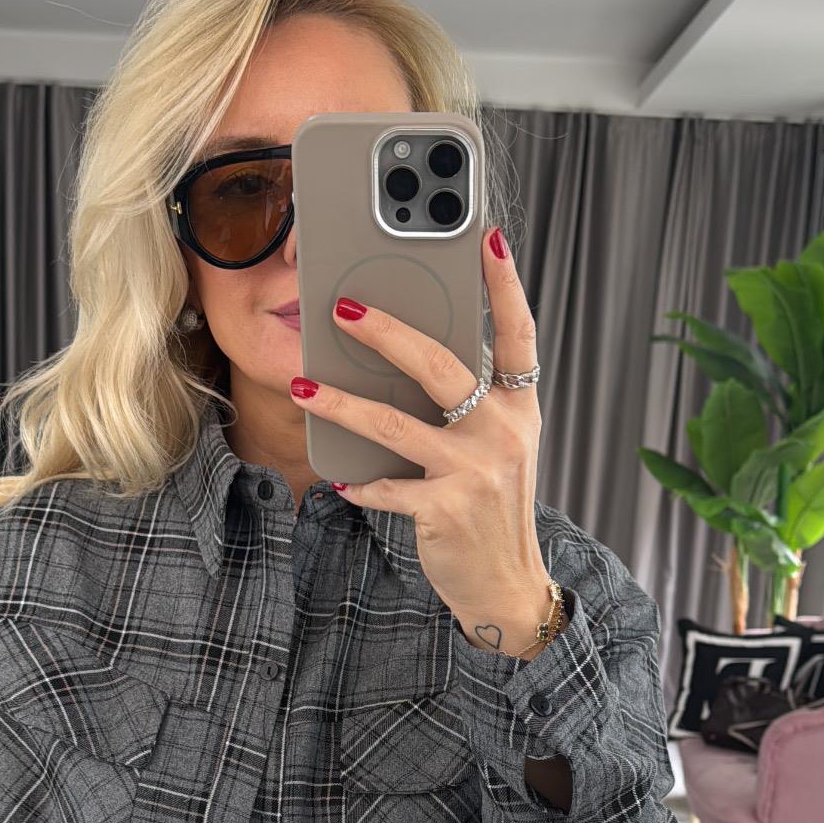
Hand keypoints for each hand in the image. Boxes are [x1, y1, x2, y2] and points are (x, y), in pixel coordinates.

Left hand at [291, 226, 553, 653]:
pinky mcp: (446, 509)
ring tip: (303, 386)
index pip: (517, 334)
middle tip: (344, 306)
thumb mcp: (497, 449)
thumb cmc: (492, 508)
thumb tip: (407, 357)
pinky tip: (343, 481)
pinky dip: (362, 484)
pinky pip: (387, 486)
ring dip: (343, 402)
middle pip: (441, 365)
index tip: (486, 237)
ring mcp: (476, 471)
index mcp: (520, 409)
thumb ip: (470, 405)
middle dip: (388, 331)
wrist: (507, 586)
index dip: (504, 285)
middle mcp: (504, 433)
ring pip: (396, 423)